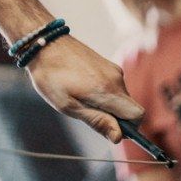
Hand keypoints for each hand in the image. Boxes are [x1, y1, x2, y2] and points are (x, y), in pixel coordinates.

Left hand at [25, 35, 144, 141]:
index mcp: (108, 90)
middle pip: (129, 107)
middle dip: (114, 117)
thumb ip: (97, 121)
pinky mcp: (108, 64)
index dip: (129, 128)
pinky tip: (81, 86)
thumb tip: (119, 137)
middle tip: (86, 110)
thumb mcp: (68, 105)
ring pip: (120, 97)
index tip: (109, 129)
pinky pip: (113, 86)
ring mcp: (113, 69)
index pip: (137, 115)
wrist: (43, 43)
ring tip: (79, 95)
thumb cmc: (51, 76)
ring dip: (106, 104)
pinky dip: (103, 93)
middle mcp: (116, 78)